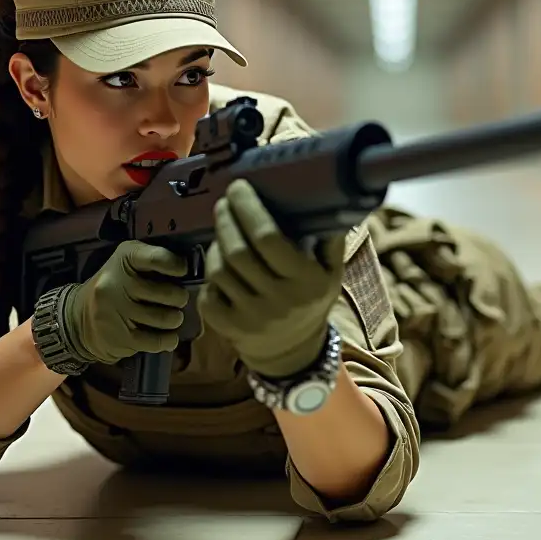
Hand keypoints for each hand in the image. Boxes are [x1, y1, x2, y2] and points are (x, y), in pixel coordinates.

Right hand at [57, 241, 189, 364]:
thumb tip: (192, 267)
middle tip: (178, 300)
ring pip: (165, 318)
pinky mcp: (119, 336)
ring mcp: (116, 310)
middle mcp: (117, 282)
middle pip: (168, 293)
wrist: (77, 318)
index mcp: (124, 257)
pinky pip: (156, 340)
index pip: (158, 258)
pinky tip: (168, 337)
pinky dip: (168, 340)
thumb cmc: (115, 287)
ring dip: (175, 319)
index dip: (177, 266)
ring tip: (172, 317)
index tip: (182, 271)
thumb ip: (155, 261)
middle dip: (179, 298)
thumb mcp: (128, 263)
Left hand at [197, 179, 345, 378]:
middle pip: (238, 251)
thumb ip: (331, 240)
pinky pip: (208, 293)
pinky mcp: (229, 329)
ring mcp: (251, 317)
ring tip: (223, 230)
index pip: (268, 238)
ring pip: (219, 270)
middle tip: (225, 201)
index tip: (239, 187)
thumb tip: (332, 200)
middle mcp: (277, 300)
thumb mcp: (332, 273)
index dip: (248, 208)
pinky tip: (219, 262)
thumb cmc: (310, 300)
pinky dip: (209, 274)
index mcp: (304, 281)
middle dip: (226, 219)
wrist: (294, 352)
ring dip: (216, 244)